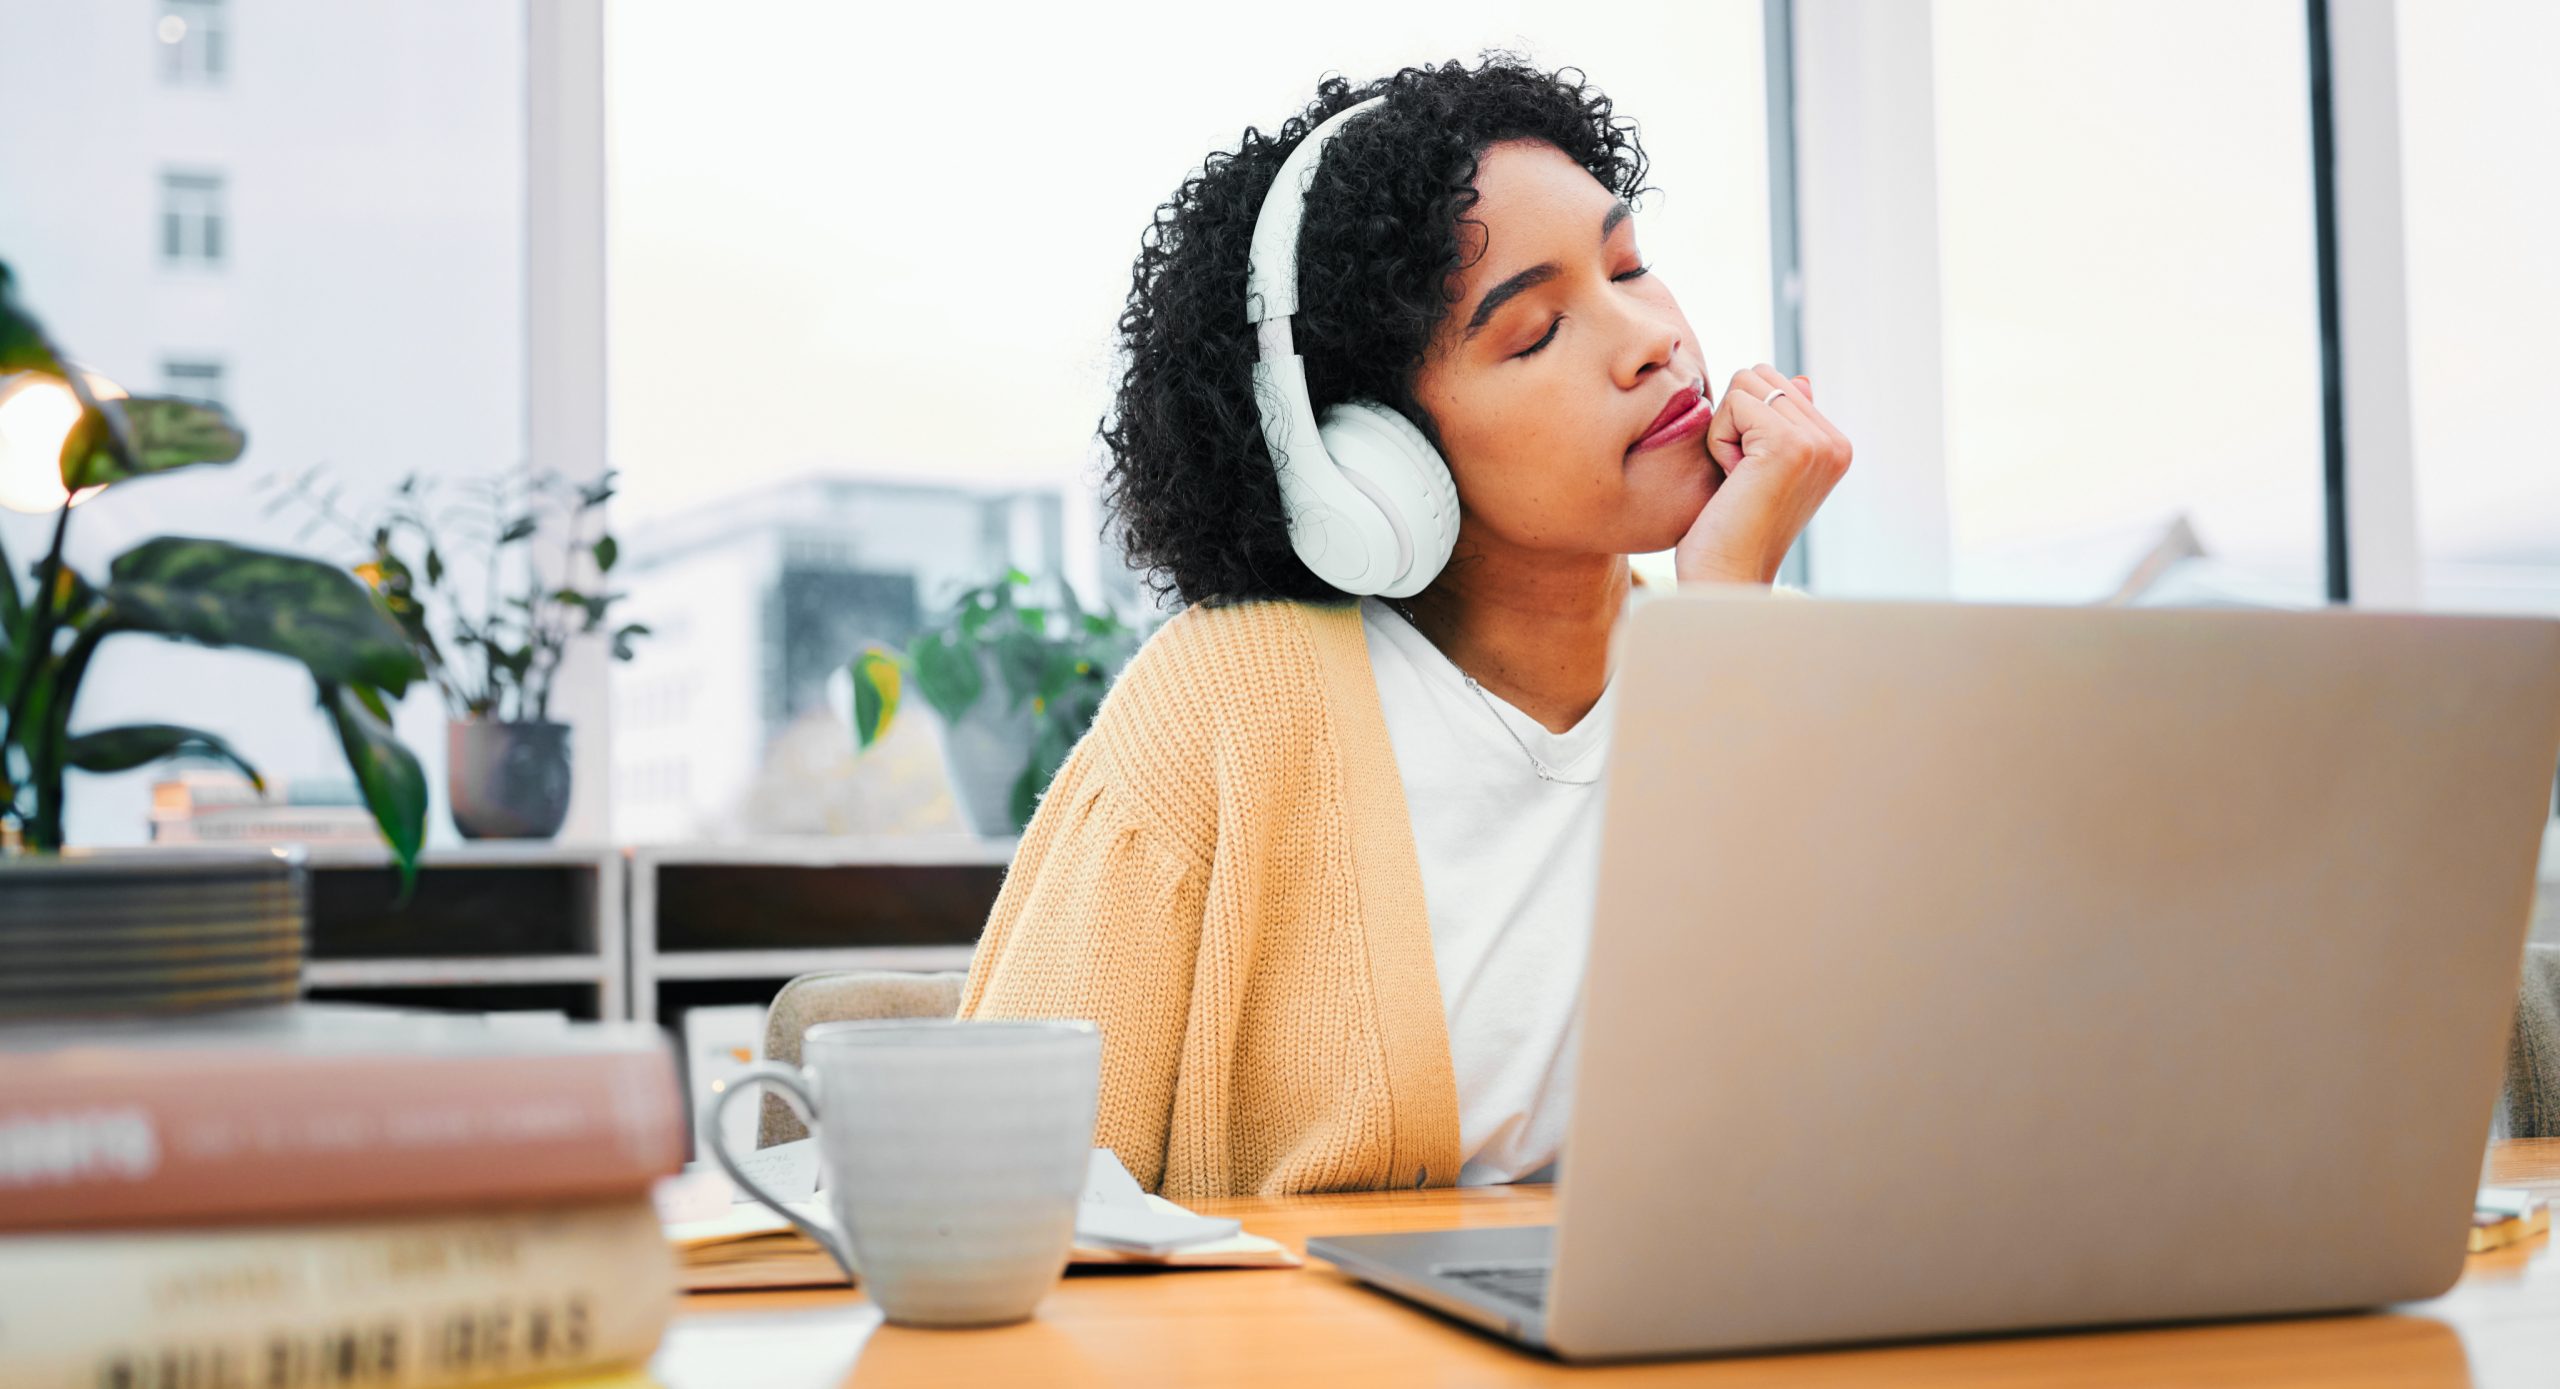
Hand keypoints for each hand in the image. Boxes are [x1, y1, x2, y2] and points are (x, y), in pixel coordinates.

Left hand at [1673, 365, 1852, 585]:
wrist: (1725, 576)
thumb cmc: (1730, 529)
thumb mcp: (1761, 467)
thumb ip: (1784, 421)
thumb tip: (1802, 380)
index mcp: (1834, 446)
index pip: (1775, 382)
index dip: (1742, 423)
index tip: (1749, 475)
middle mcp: (1835, 442)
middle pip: (1759, 375)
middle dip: (1733, 419)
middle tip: (1739, 474)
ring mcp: (1818, 443)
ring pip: (1746, 384)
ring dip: (1725, 429)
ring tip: (1737, 477)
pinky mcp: (1790, 445)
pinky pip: (1735, 404)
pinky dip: (1719, 441)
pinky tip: (1733, 480)